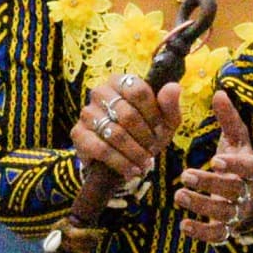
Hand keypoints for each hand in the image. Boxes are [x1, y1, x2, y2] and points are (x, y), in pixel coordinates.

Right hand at [73, 71, 178, 188]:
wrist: (121, 157)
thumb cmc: (145, 133)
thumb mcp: (163, 122)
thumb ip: (170, 105)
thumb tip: (174, 86)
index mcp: (121, 82)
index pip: (138, 91)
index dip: (153, 114)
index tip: (160, 130)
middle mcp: (100, 92)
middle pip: (128, 114)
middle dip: (144, 136)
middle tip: (152, 149)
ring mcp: (87, 112)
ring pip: (115, 133)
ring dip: (134, 152)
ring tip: (144, 162)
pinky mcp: (78, 134)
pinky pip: (101, 149)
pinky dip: (120, 162)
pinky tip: (130, 170)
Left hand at [174, 94, 252, 244]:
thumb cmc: (242, 165)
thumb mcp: (238, 142)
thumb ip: (229, 120)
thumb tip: (219, 92)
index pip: (249, 168)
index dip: (234, 166)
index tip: (215, 160)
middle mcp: (249, 193)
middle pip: (234, 191)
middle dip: (210, 184)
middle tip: (185, 175)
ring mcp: (239, 213)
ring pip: (225, 214)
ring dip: (201, 206)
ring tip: (179, 195)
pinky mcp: (228, 230)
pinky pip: (218, 236)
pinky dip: (202, 233)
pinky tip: (183, 225)